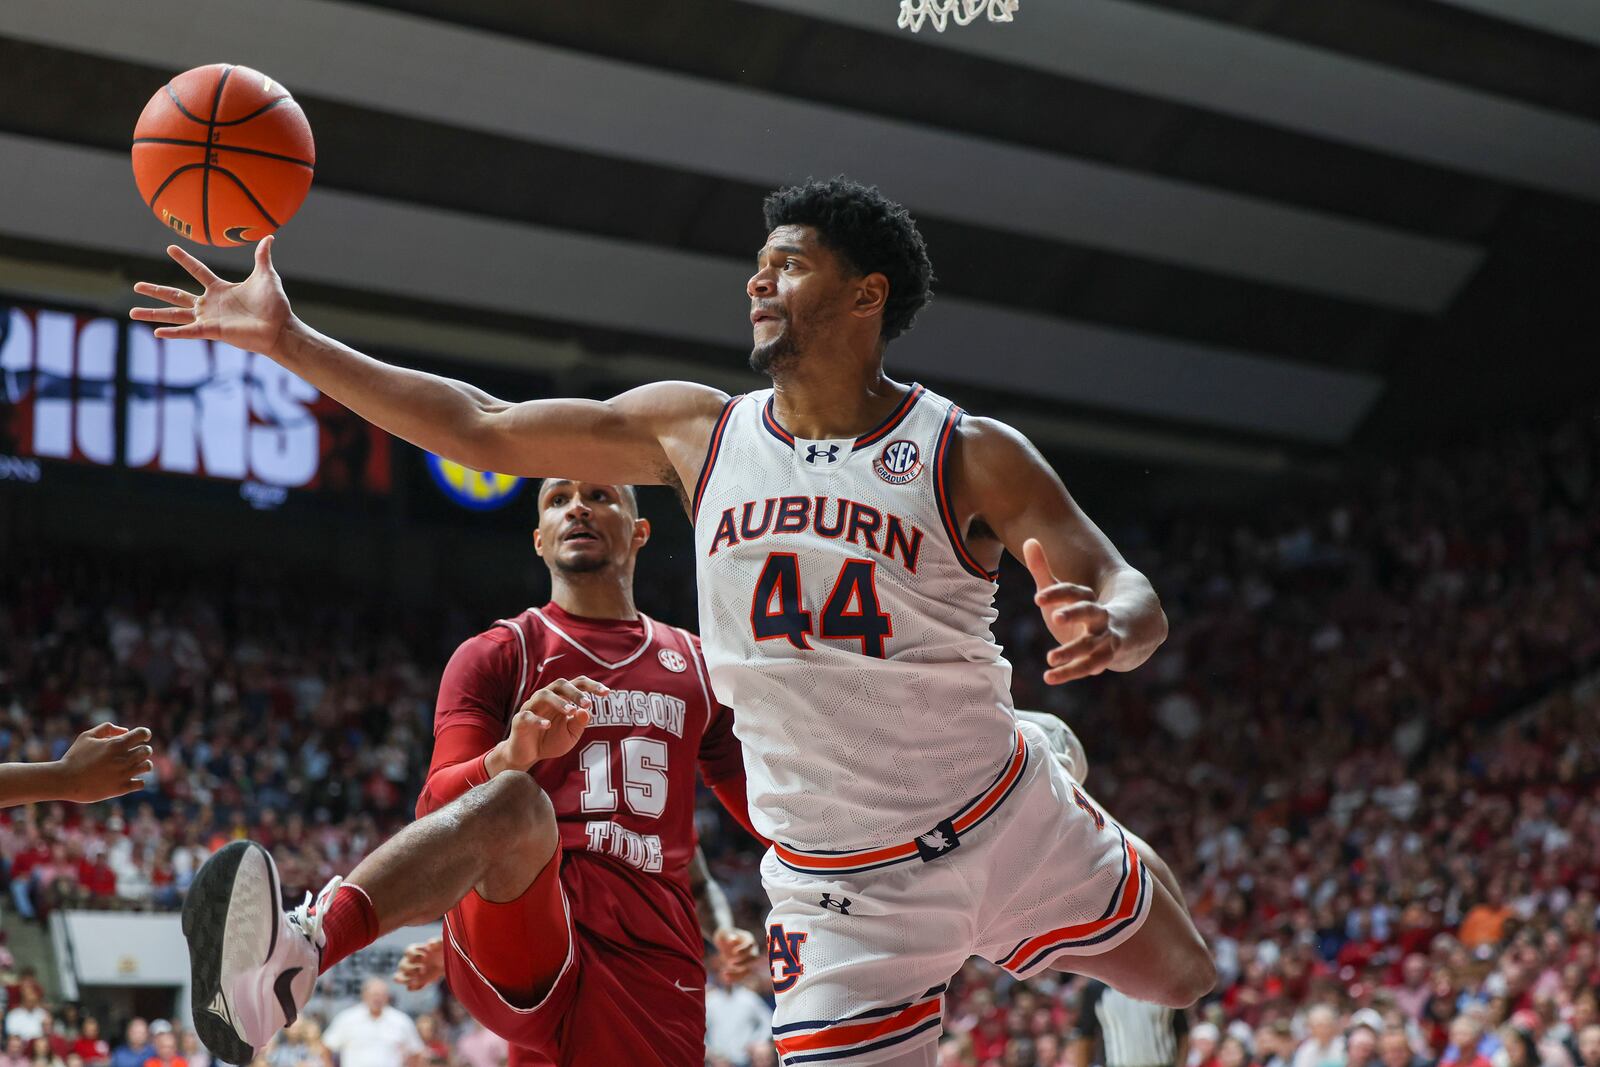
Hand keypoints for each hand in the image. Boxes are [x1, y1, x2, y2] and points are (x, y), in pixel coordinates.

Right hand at [55, 724, 153, 801]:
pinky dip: (138, 781)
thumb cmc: (74, 757)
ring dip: (142, 764)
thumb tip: (125, 731)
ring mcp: (123, 774)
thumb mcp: (86, 736)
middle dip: (143, 749)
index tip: (141, 737)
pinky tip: (129, 779)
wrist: (64, 780)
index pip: (143, 733)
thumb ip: (107, 728)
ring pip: (147, 766)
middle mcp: (123, 758)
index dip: (144, 734)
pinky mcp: (121, 788)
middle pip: (147, 750)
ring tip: (133, 766)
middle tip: (134, 753)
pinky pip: (141, 783)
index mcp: (116, 744)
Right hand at [130, 236, 294, 356]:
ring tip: (132, 311)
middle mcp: (210, 304)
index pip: (198, 270)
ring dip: (153, 314)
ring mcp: (209, 318)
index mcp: (220, 288)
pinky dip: (173, 332)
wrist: (280, 327)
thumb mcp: (266, 276)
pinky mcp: (212, 331)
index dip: (184, 259)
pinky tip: (156, 332)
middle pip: (176, 295)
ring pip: (174, 314)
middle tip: (136, 284)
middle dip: (155, 290)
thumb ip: (262, 256)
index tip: (169, 248)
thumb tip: (269, 237)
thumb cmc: (275, 304)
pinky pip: (188, 331)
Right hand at [393, 937, 444, 990]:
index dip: (415, 955)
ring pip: (398, 977)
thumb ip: (437, 942)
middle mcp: (409, 961)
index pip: (408, 951)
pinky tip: (423, 984)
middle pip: (402, 965)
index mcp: (415, 950)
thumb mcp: (442, 944)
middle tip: (423, 970)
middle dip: (411, 969)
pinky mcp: (416, 982)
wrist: (448, 961)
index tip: (425, 957)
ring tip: (418, 980)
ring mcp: (411, 973)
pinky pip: (409, 987)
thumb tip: (429, 944)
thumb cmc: (443, 950)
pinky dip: (414, 987)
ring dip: (407, 980)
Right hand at [495, 676, 609, 771]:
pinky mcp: (520, 720)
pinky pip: (527, 716)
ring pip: (543, 694)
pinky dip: (538, 720)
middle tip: (588, 703)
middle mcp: (546, 698)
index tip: (607, 692)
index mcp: (561, 698)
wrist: (528, 755)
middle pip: (560, 684)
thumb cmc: (551, 741)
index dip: (592, 686)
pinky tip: (548, 726)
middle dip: (576, 692)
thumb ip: (580, 723)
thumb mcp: (571, 735)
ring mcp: (531, 707)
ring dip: (559, 702)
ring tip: (571, 711)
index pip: (578, 684)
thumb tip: (587, 711)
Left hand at [712, 927, 760, 983]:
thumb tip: (732, 940)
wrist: (724, 940)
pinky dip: (734, 977)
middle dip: (744, 962)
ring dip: (738, 974)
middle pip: (753, 958)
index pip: (750, 945)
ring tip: (725, 975)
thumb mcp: (724, 933)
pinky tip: (725, 977)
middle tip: (731, 962)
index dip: (744, 949)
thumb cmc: (724, 934)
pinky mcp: (743, 967)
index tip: (734, 952)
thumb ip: (728, 936)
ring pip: (748, 970)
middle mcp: (751, 950)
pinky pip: (741, 975)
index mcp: (749, 939)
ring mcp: (748, 960)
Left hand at [1023, 539, 1121, 683]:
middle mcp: (1100, 615)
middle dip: (1074, 614)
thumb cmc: (1084, 608)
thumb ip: (1043, 569)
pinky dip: (1072, 672)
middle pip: (1090, 611)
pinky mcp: (1107, 656)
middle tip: (1055, 618)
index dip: (1056, 594)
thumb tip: (1028, 540)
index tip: (1037, 599)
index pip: (1073, 591)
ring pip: (1092, 644)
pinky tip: (1050, 676)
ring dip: (1072, 651)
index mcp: (1087, 597)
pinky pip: (1091, 665)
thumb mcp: (1062, 591)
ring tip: (1050, 658)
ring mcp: (1106, 636)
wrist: (1129, 628)